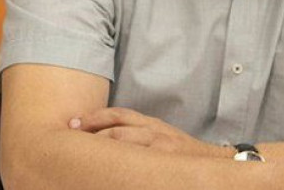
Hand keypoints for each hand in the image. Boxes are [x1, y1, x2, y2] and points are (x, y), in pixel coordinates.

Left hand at [68, 107, 230, 157]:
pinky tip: (103, 169)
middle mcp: (154, 131)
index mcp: (151, 124)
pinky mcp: (164, 161)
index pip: (118, 114)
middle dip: (91, 128)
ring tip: (79, 152)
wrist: (215, 163)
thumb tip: (107, 137)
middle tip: (69, 134)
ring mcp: (159, 147)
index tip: (74, 122)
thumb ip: (140, 133)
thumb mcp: (162, 136)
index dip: (95, 117)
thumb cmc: (183, 153)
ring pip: (122, 142)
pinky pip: (136, 161)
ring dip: (99, 145)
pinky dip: (118, 163)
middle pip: (116, 126)